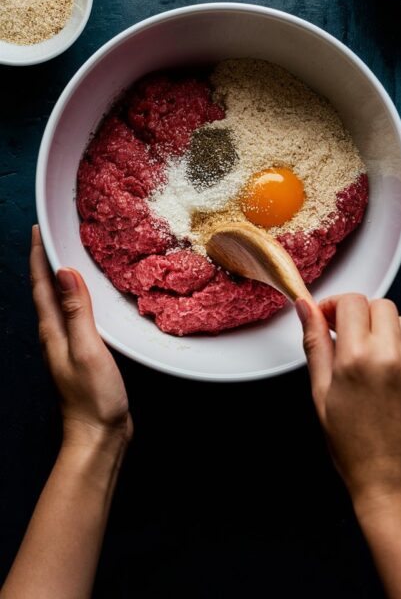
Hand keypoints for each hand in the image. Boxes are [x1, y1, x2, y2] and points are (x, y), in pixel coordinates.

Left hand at [30, 225, 132, 451]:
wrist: (98, 436)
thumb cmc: (93, 398)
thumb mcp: (87, 350)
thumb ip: (77, 312)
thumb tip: (66, 272)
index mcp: (52, 330)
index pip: (41, 284)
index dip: (38, 255)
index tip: (39, 228)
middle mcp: (55, 334)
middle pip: (45, 289)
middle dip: (45, 259)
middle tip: (53, 233)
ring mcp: (66, 343)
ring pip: (59, 301)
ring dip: (59, 276)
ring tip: (68, 254)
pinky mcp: (81, 351)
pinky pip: (74, 314)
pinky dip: (76, 295)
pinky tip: (88, 295)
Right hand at [297, 294, 400, 512]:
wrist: (391, 480)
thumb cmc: (352, 443)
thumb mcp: (321, 392)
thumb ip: (314, 343)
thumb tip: (305, 308)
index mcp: (356, 358)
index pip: (351, 301)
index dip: (336, 306)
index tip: (329, 319)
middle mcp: (390, 356)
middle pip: (378, 304)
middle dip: (361, 315)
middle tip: (349, 338)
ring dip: (385, 329)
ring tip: (373, 356)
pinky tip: (394, 367)